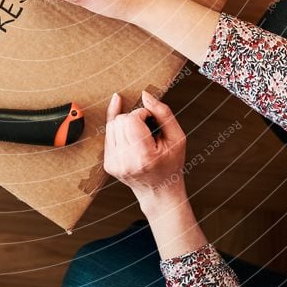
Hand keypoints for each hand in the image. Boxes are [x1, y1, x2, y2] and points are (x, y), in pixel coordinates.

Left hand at [103, 90, 186, 207]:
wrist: (159, 191)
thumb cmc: (171, 163)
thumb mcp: (177, 137)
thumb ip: (163, 113)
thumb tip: (144, 94)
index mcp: (144, 157)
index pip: (132, 119)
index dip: (143, 113)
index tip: (152, 122)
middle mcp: (126, 162)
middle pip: (120, 120)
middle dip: (133, 118)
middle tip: (147, 129)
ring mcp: (115, 164)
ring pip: (112, 125)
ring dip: (126, 124)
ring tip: (140, 135)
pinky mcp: (108, 164)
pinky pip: (109, 134)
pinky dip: (119, 131)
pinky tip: (130, 134)